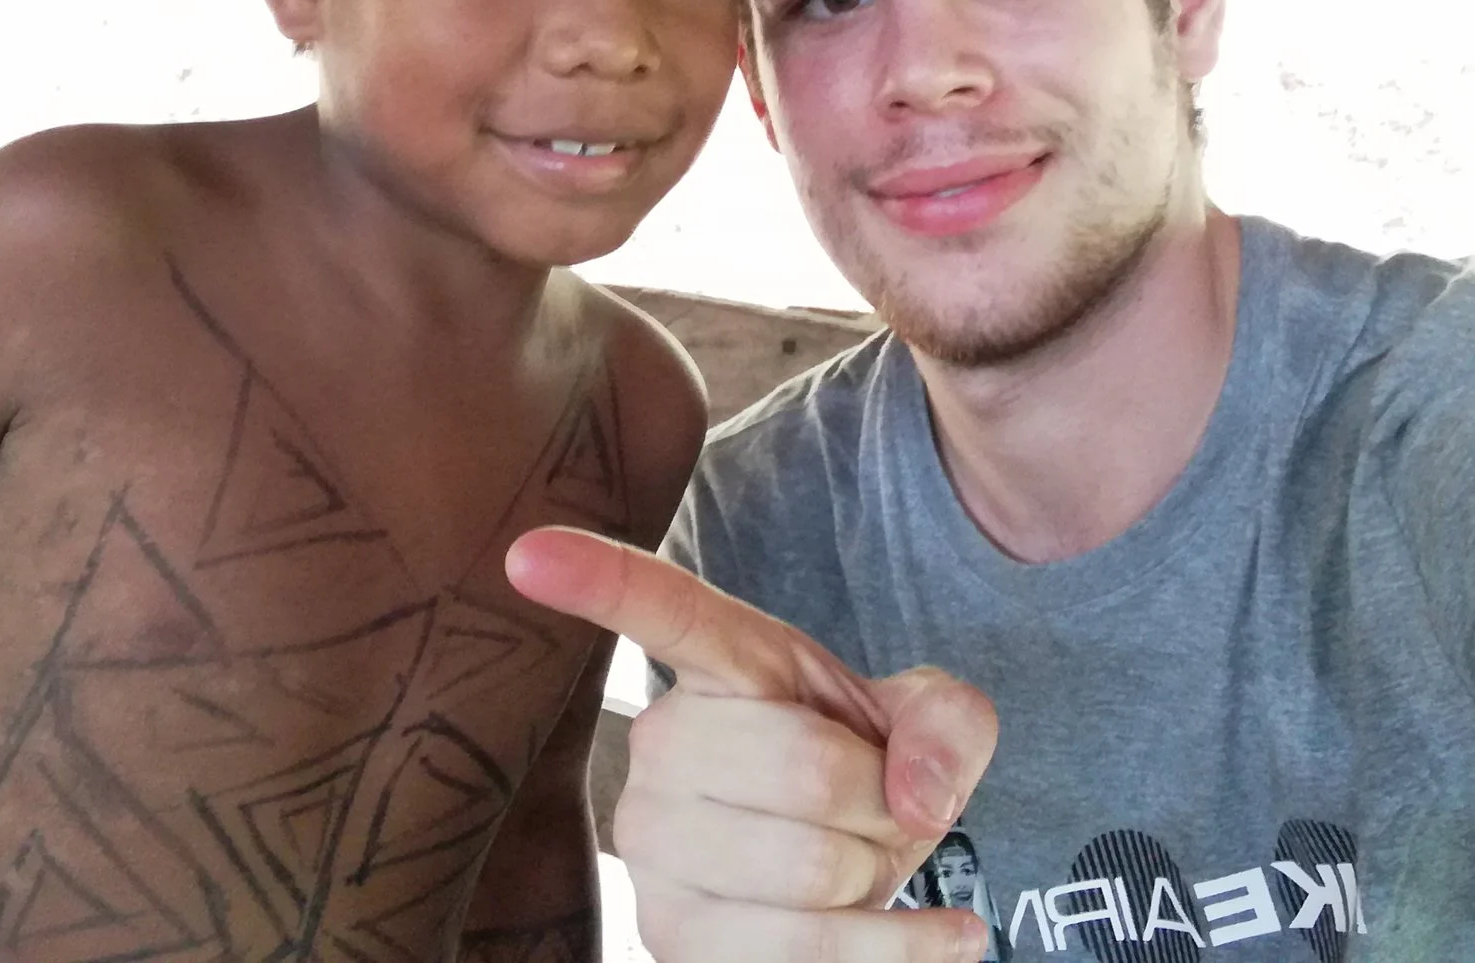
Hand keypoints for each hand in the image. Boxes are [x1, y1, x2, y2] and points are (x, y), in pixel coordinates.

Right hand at [507, 526, 998, 962]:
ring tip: (872, 861)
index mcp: (722, 663)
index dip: (598, 581)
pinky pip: (801, 955)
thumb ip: (946, 723)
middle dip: (886, 802)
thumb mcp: (929, 719)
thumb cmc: (870, 772)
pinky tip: (942, 937)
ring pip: (810, 869)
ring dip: (883, 876)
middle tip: (882, 807)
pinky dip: (899, 950)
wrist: (855, 864)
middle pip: (805, 768)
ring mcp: (650, 846)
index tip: (528, 553)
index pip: (659, 609)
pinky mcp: (667, 937)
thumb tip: (913, 797)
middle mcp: (662, 745)